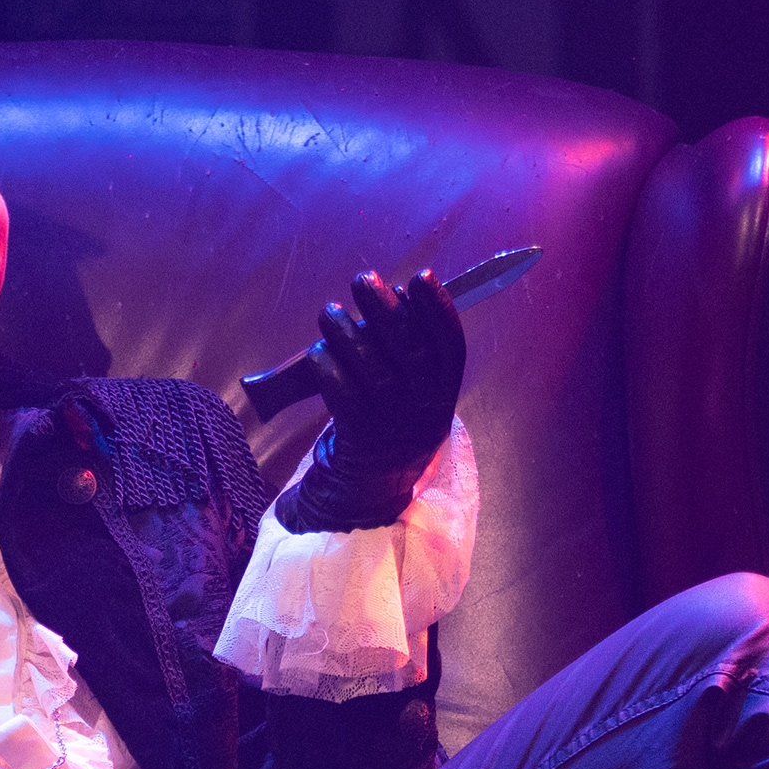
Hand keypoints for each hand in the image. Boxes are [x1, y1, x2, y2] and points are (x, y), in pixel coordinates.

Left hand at [286, 267, 466, 528]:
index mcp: (443, 395)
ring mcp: (393, 427)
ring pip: (373, 370)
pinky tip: (318, 353)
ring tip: (329, 313)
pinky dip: (329, 370)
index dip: (438, 309)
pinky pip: (344, 396)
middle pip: (411, 351)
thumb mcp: (413, 394)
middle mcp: (424, 411)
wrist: (370, 492)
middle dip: (386, 309)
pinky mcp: (360, 441)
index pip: (450, 346)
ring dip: (348, 334)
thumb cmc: (387, 425)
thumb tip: (391, 296)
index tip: (420, 276)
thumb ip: (406, 352)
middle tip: (364, 279)